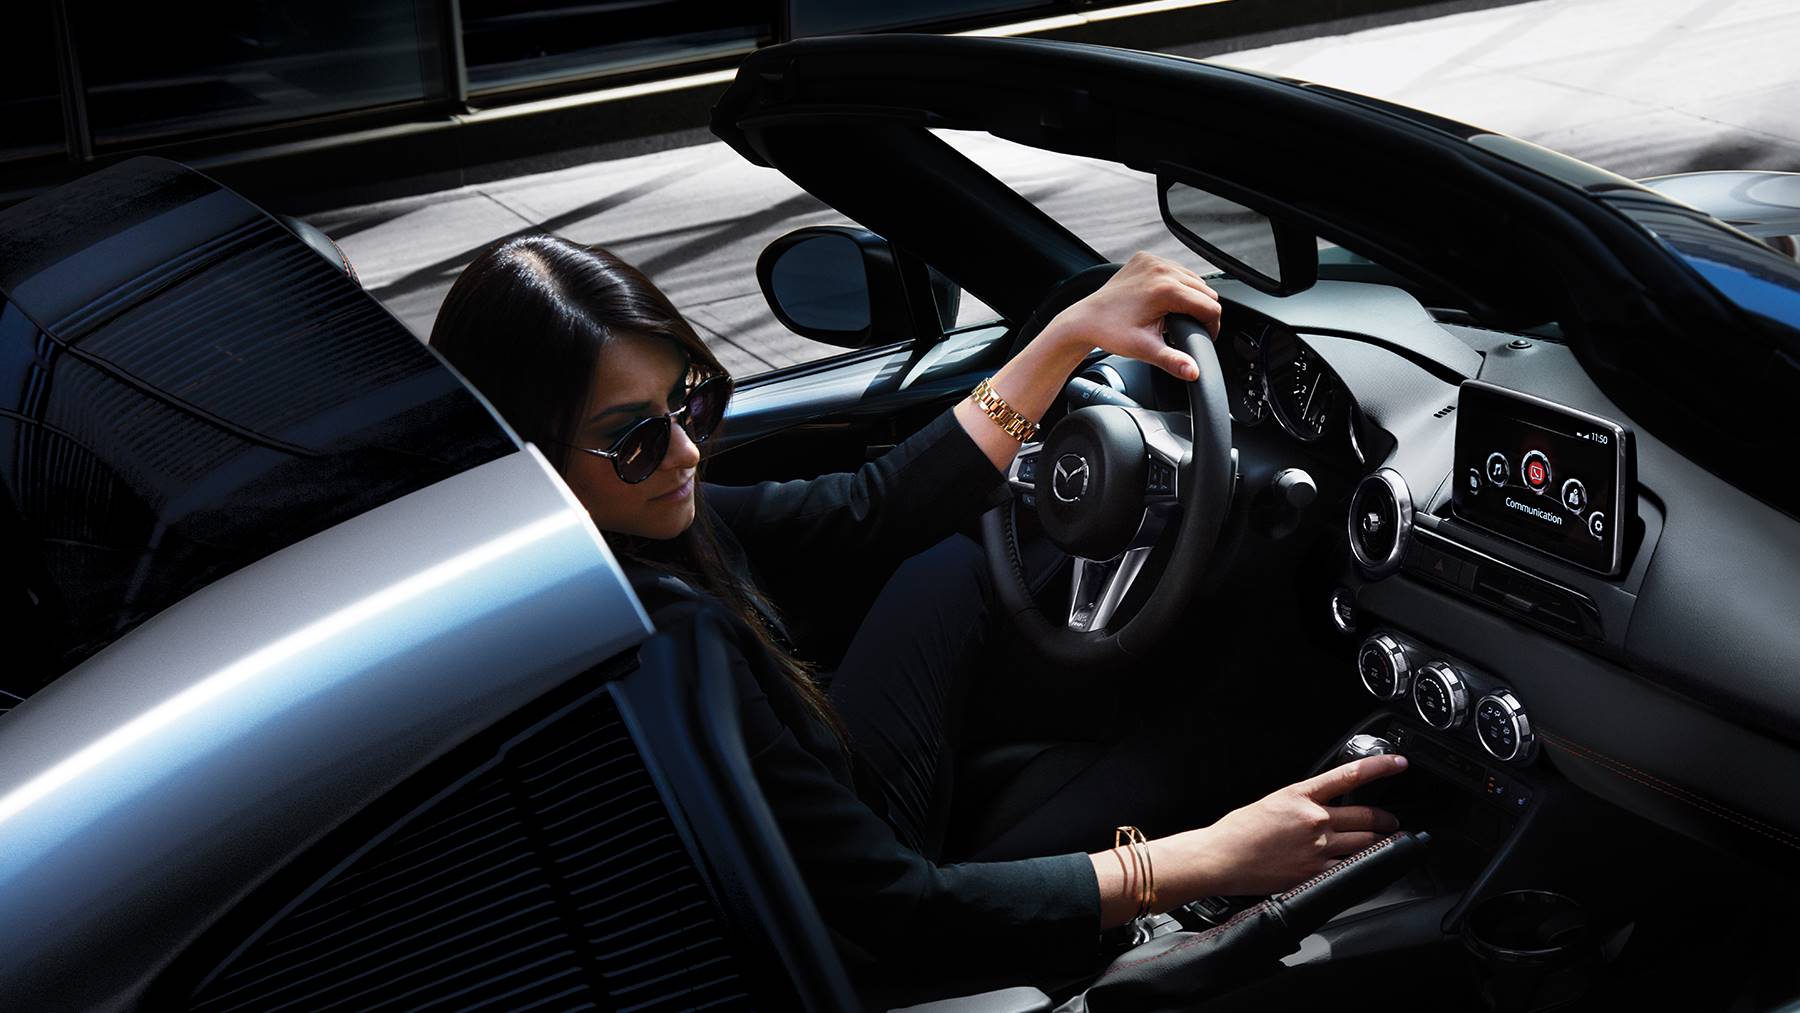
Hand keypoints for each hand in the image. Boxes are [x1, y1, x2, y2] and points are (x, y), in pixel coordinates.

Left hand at [1036, 251, 1222, 382]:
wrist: (1084, 319)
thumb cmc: (1110, 333)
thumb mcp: (1145, 349)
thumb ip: (1173, 360)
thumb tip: (1193, 372)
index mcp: (1166, 289)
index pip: (1209, 306)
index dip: (1211, 326)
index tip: (1204, 337)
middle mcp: (1161, 269)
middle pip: (1205, 290)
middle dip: (1202, 311)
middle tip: (1188, 328)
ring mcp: (1153, 260)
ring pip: (1192, 278)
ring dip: (1191, 296)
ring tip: (1177, 316)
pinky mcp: (1145, 258)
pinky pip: (1174, 269)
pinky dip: (1176, 283)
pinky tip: (1166, 300)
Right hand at [1173, 755, 1408, 897]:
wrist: (1221, 858)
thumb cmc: (1238, 831)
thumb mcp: (1272, 802)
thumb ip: (1302, 803)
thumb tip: (1323, 806)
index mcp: (1300, 795)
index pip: (1349, 775)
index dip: (1380, 767)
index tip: (1399, 763)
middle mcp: (1314, 820)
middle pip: (1367, 816)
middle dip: (1386, 819)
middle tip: (1392, 820)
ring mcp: (1317, 848)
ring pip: (1366, 843)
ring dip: (1381, 842)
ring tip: (1385, 842)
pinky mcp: (1315, 873)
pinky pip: (1352, 868)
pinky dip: (1363, 866)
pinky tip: (1367, 865)